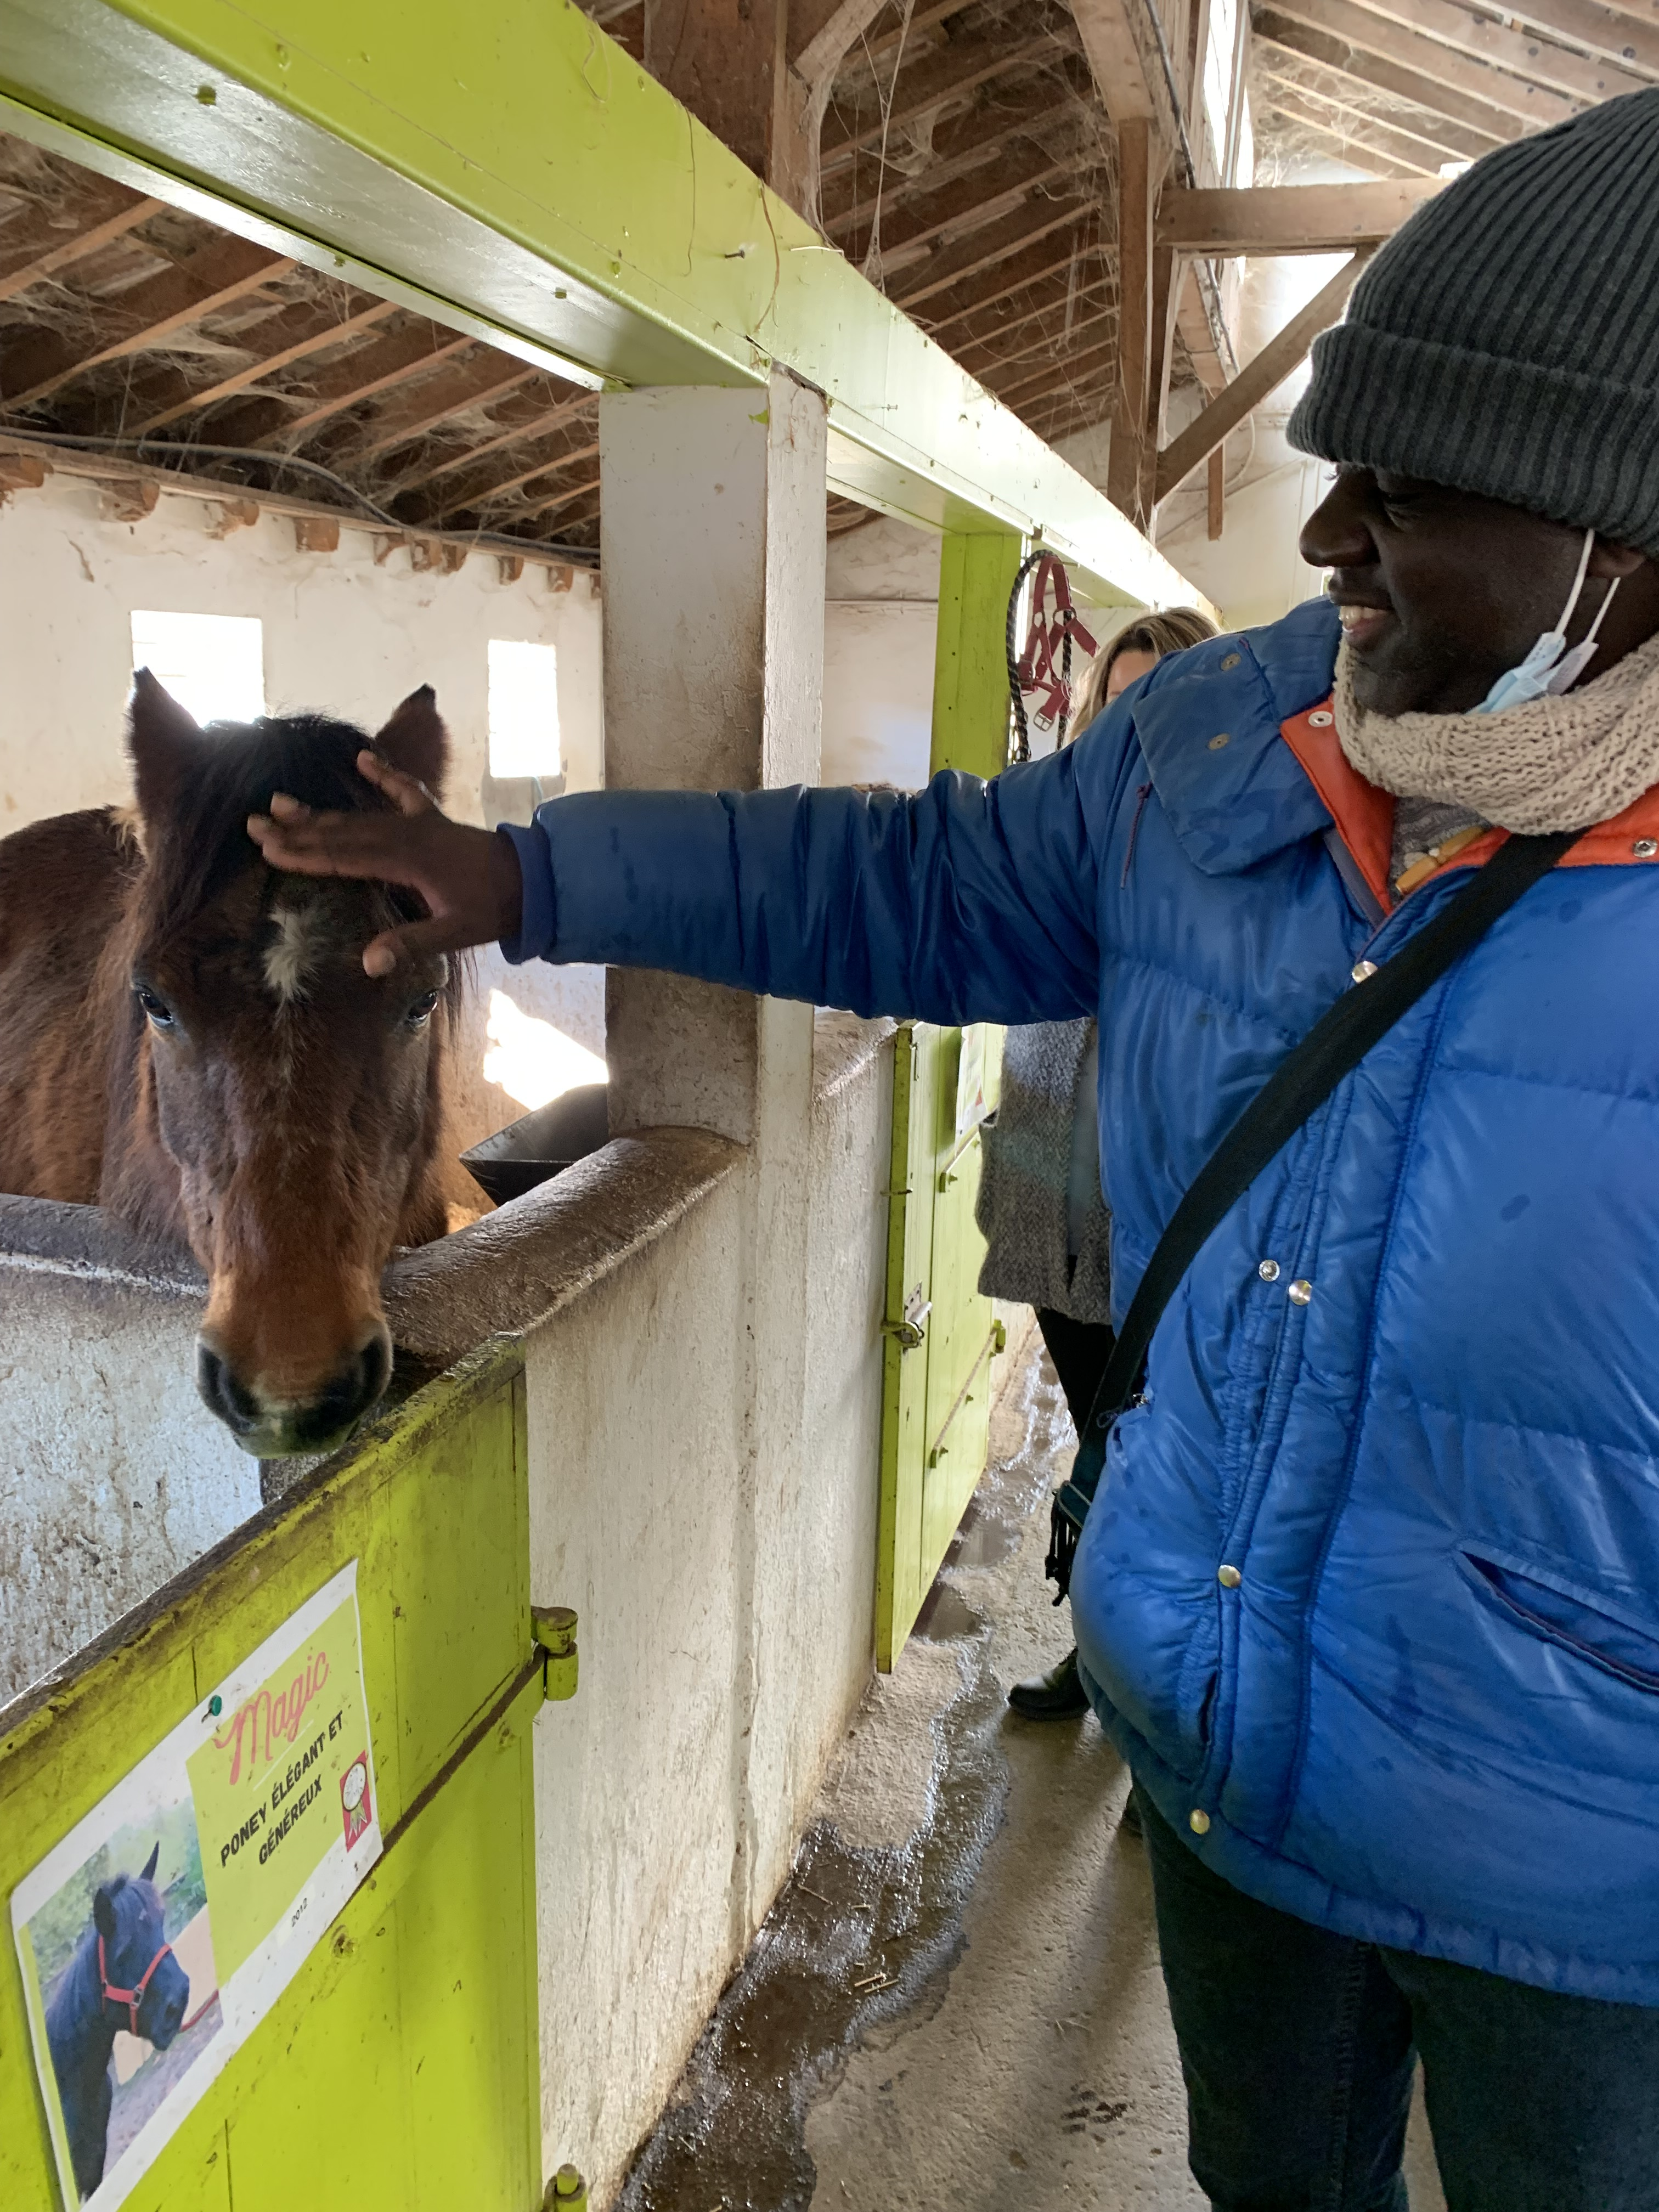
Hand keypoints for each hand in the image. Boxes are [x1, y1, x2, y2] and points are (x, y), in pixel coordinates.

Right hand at [247, 751, 523, 975]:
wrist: (532, 881)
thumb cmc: (491, 909)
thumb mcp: (453, 934)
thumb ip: (410, 944)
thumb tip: (368, 964)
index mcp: (406, 862)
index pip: (343, 858)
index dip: (304, 855)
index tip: (268, 850)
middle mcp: (406, 835)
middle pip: (341, 833)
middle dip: (297, 830)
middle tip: (254, 823)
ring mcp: (420, 823)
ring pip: (360, 815)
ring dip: (321, 811)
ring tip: (281, 801)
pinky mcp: (434, 818)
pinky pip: (405, 791)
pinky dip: (384, 774)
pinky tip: (362, 758)